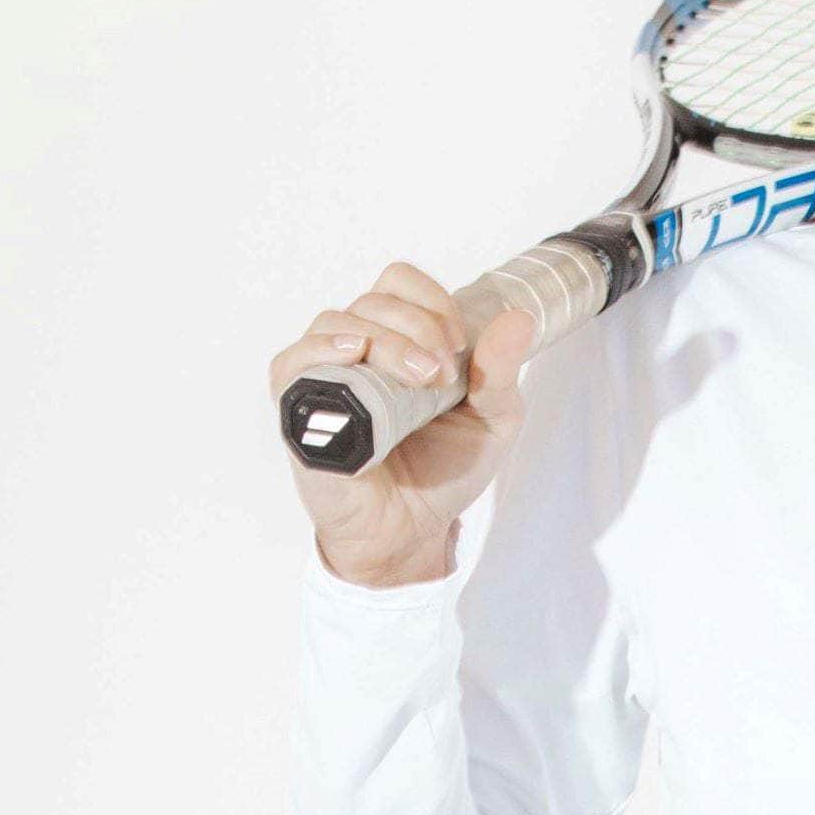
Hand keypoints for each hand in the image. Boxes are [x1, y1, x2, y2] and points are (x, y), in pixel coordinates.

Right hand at [274, 262, 536, 583]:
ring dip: (388, 342)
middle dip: (419, 329)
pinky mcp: (300, 409)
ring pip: (339, 323)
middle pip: (374, 300)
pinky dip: (321, 350)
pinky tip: (354, 355)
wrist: (413, 530)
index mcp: (399, 339)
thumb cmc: (443, 471)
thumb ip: (502, 369)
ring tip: (421, 382)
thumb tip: (520, 319)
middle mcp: (358, 349)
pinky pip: (293, 362)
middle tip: (444, 376)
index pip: (400, 283)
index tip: (460, 345)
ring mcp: (325, 375)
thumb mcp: (492, 418)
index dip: (432, 302)